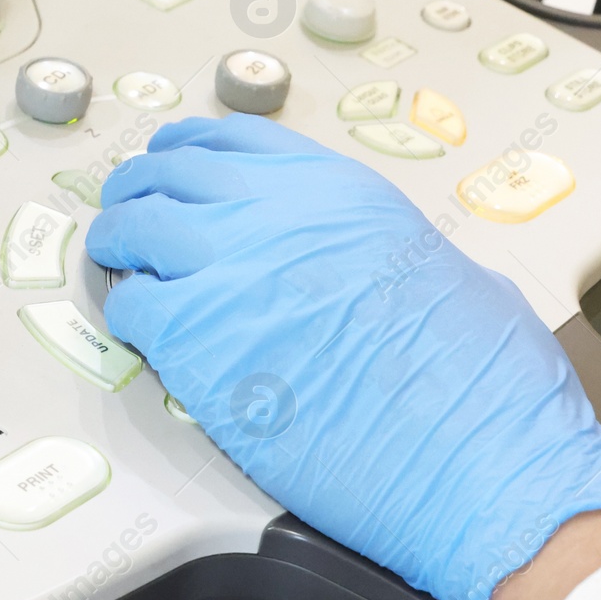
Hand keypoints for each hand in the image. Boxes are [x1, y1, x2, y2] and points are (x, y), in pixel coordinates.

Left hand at [86, 114, 600, 599]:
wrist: (478, 460)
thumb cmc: (485, 386)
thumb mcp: (451, 272)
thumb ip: (389, 249)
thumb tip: (377, 263)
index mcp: (339, 192)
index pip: (237, 139)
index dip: (192, 150)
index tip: (172, 162)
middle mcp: (276, 214)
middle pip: (172, 174)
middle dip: (141, 189)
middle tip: (127, 211)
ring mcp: (229, 272)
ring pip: (135, 229)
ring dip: (117, 243)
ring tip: (115, 261)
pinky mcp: (198, 345)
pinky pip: (133, 310)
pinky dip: (127, 317)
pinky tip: (139, 332)